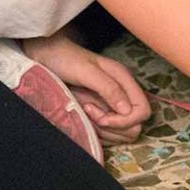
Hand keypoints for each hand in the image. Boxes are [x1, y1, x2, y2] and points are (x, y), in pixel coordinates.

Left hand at [21, 35, 151, 144]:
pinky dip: (97, 131)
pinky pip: (109, 133)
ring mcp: (112, 104)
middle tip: (90, 111)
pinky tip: (83, 115)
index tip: (102, 118)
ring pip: (122, 133)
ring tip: (85, 110)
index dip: (125, 120)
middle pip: (135, 126)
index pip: (142, 110)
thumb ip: (109, 88)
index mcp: (124, 79)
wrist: (47, 56)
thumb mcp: (87, 71)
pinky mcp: (101, 112)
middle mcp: (122, 93)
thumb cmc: (64, 59)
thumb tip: (128, 110)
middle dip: (113, 126)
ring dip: (104, 129)